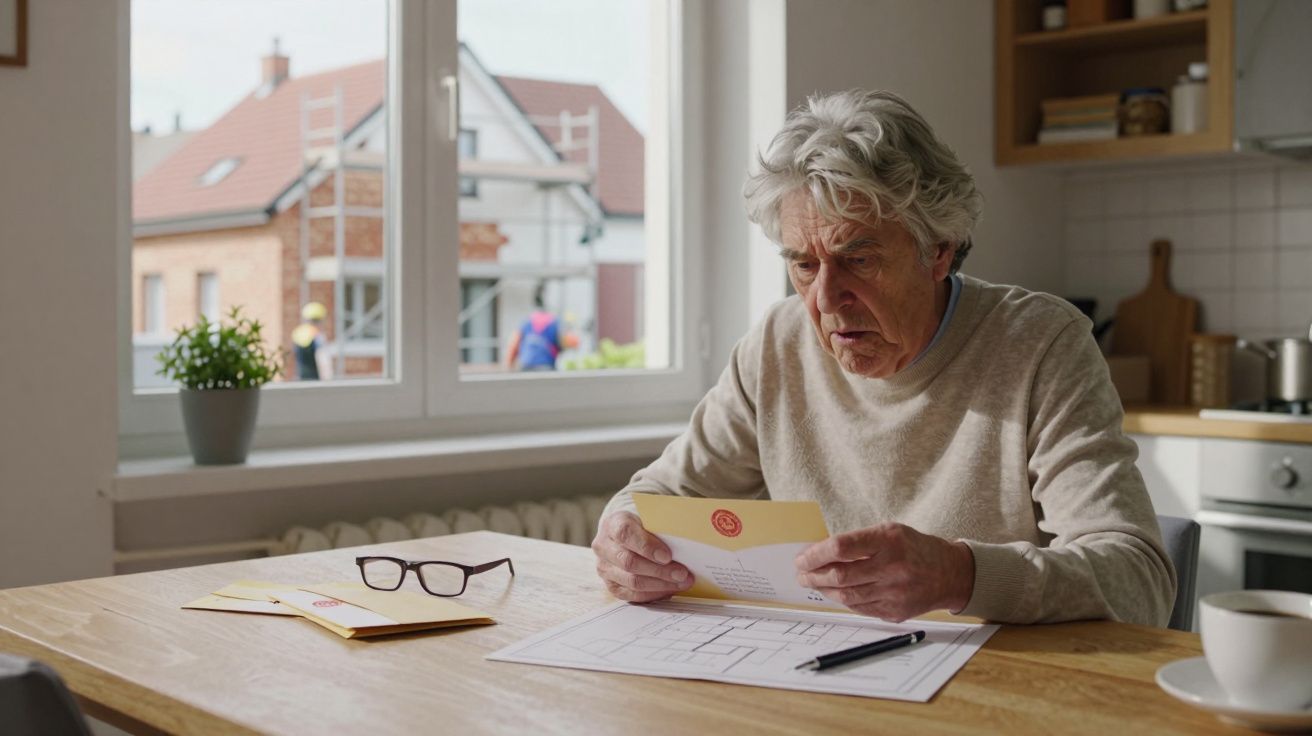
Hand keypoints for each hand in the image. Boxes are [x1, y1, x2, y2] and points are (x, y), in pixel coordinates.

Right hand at [592, 511, 693, 602]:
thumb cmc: (641, 528)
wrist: (624, 537)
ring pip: (632, 581)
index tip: (667, 556)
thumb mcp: (649, 521)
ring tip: (681, 582)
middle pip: (630, 562)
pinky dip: (654, 593)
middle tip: (682, 573)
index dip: (647, 546)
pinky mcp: (611, 585)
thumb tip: (683, 547)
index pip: (626, 534)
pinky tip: (669, 589)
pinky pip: (632, 595)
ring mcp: (604, 568)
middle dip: (659, 570)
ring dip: (660, 584)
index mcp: (612, 525)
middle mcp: (603, 547)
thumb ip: (659, 530)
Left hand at [794, 523, 974, 621]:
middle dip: (813, 575)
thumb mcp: (889, 532)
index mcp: (888, 541)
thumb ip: (857, 541)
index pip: (841, 547)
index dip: (815, 554)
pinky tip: (834, 593)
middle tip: (801, 573)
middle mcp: (892, 567)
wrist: (949, 573)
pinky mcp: (895, 612)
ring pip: (846, 595)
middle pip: (840, 575)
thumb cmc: (913, 548)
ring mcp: (894, 593)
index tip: (802, 558)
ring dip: (824, 590)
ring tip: (813, 583)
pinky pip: (859, 608)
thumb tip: (819, 553)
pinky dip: (842, 600)